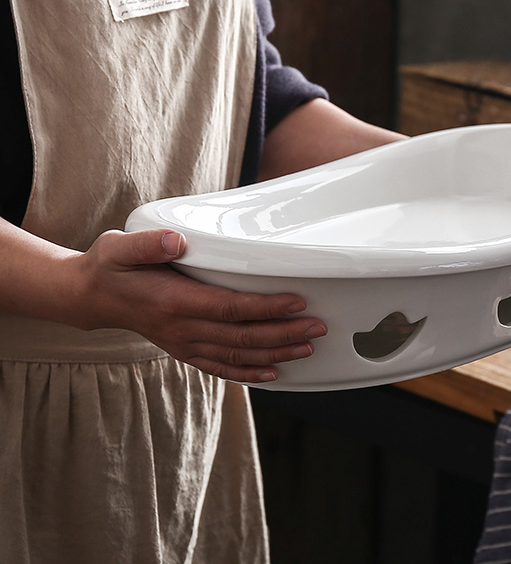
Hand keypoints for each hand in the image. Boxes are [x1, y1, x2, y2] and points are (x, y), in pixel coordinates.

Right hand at [65, 229, 326, 382]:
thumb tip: (175, 241)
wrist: (92, 297)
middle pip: (242, 337)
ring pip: (237, 355)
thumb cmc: (111, 268)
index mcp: (174, 303)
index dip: (266, 307)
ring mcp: (185, 343)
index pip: (230, 308)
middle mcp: (183, 328)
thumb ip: (147, 244)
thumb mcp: (119, 248)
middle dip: (283, 333)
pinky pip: (221, 367)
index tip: (297, 302)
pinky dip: (249, 372)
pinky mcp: (185, 348)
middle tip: (317, 328)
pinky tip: (273, 372)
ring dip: (275, 353)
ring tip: (307, 348)